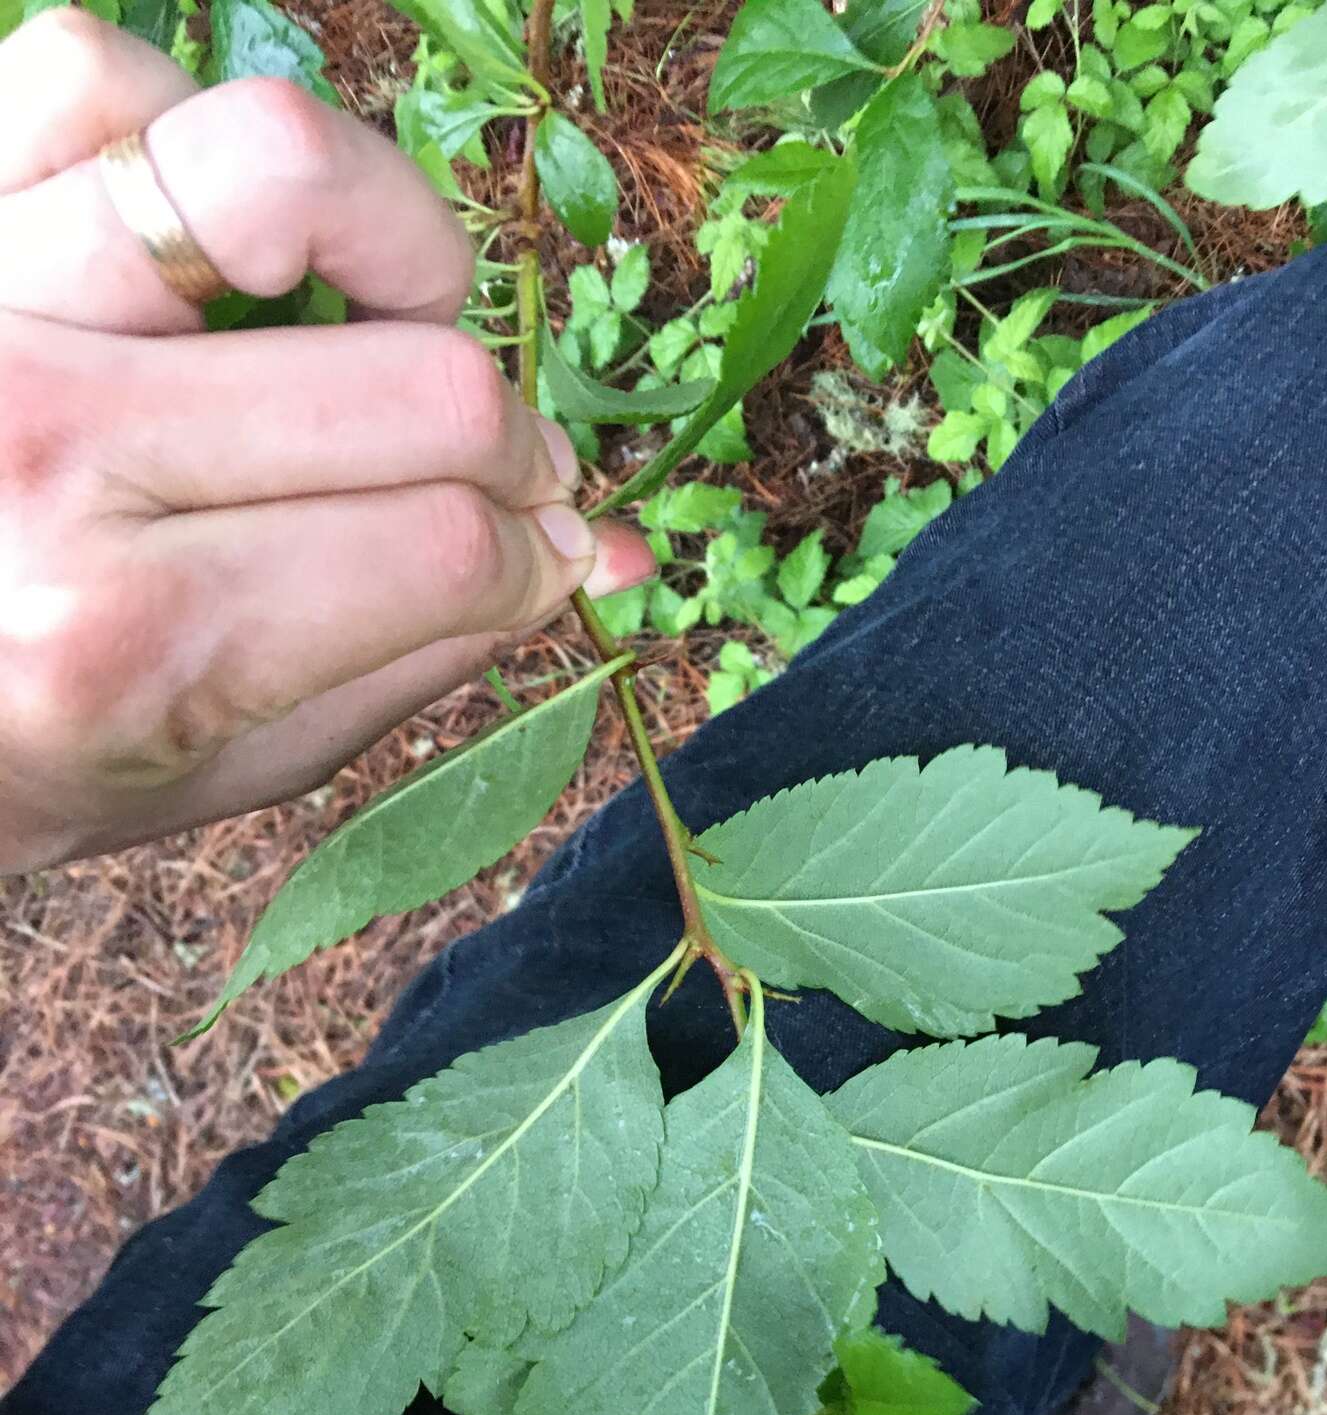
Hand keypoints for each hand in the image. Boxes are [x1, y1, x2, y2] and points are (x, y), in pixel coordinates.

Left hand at [0, 13, 652, 873]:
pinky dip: (190, 130)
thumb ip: (431, 654)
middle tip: (497, 465)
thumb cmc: (54, 749)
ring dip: (393, 236)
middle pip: (421, 391)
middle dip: (510, 439)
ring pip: (272, 167)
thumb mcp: (244, 759)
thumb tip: (604, 554)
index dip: (541, 550)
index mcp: (130, 639)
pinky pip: (95, 76)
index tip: (549, 550)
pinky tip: (222, 243)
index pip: (448, 549)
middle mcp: (52, 458)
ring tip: (386, 312)